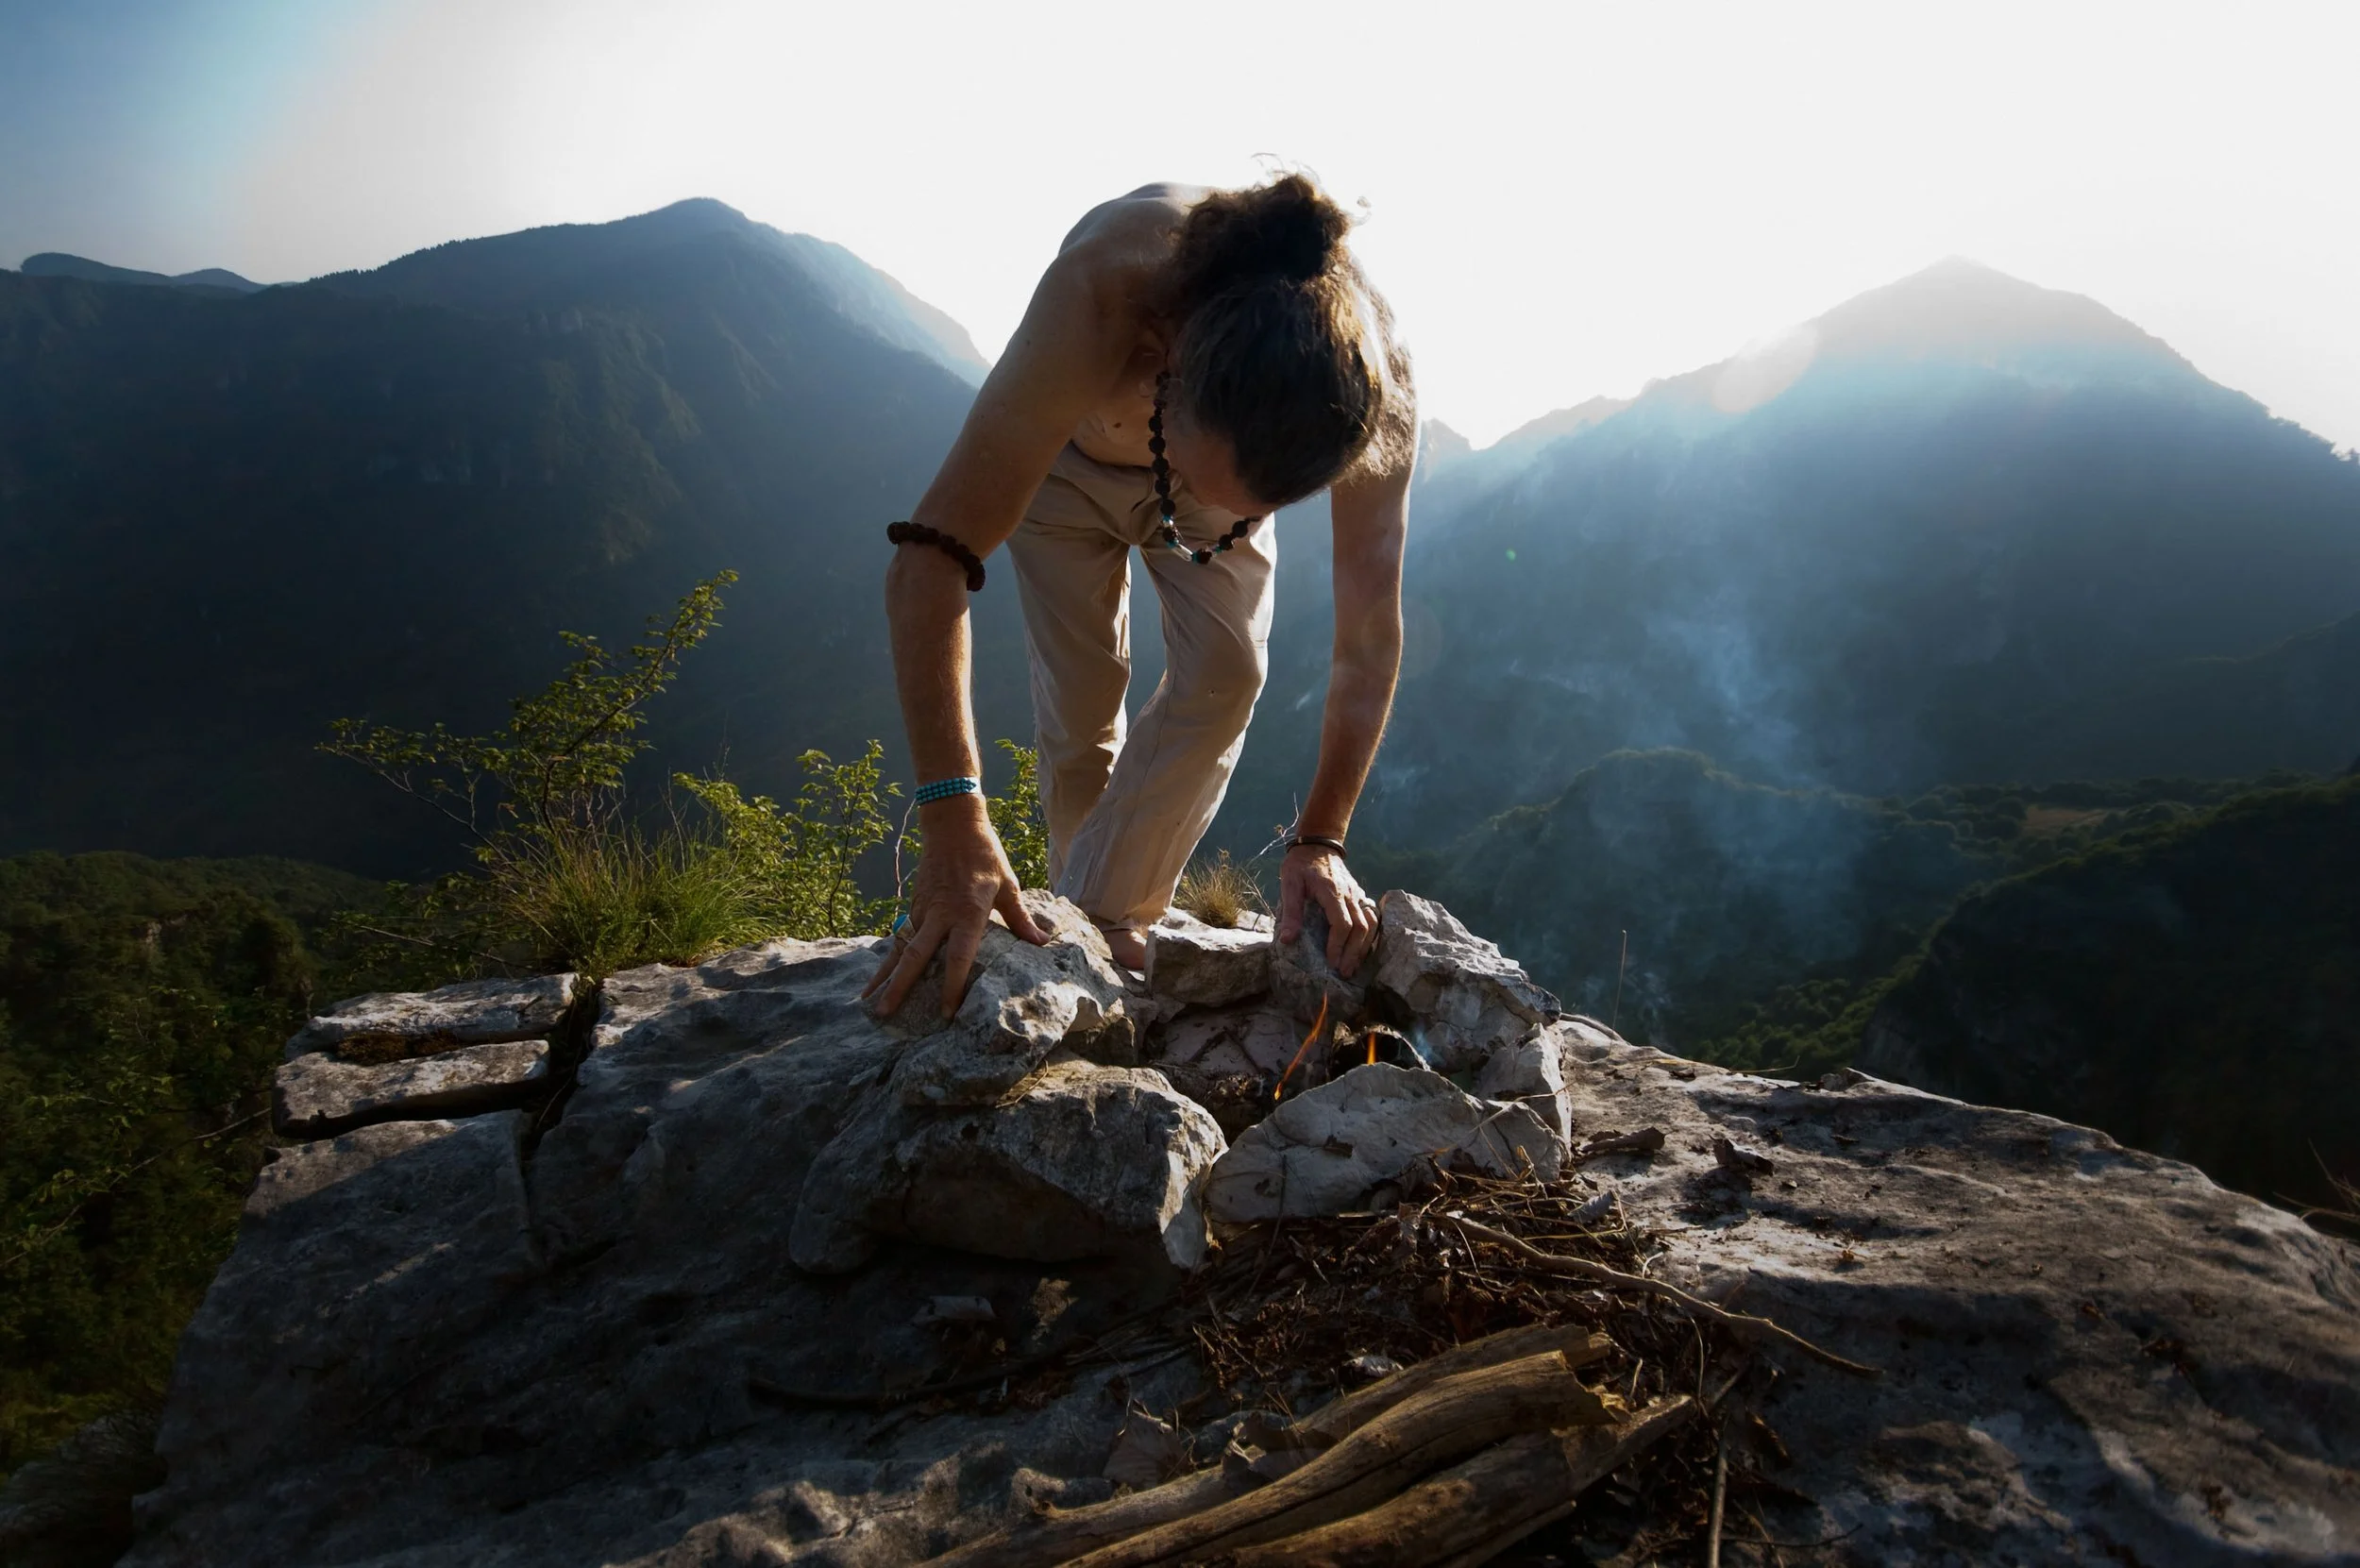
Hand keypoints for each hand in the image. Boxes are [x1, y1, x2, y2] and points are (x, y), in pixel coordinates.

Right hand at [863, 799, 1049, 1017]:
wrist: (952, 825)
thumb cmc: (985, 855)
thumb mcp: (1008, 885)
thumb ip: (1021, 918)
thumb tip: (1042, 943)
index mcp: (966, 912)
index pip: (957, 957)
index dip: (951, 986)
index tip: (946, 1013)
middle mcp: (939, 915)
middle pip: (914, 956)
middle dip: (899, 987)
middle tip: (883, 1014)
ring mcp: (922, 910)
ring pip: (899, 948)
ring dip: (885, 976)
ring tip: (869, 1002)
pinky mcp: (913, 904)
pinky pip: (899, 936)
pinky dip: (887, 958)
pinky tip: (877, 977)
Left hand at [1278, 845, 1378, 978]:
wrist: (1318, 843)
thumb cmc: (1300, 864)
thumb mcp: (1289, 884)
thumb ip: (1291, 912)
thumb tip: (1287, 940)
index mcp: (1332, 892)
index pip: (1342, 923)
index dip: (1338, 945)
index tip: (1330, 962)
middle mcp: (1350, 894)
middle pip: (1361, 927)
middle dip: (1353, 952)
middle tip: (1344, 972)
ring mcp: (1357, 894)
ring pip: (1371, 923)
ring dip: (1364, 946)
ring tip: (1354, 965)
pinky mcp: (1359, 895)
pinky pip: (1372, 917)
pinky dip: (1370, 935)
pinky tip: (1361, 949)